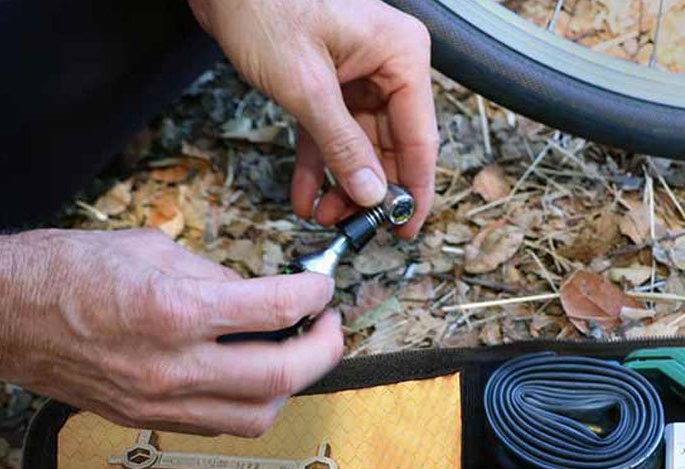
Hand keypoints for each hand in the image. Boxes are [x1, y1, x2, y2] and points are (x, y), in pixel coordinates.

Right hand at [0, 229, 343, 435]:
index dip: (314, 296)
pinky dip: (250, 402)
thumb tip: (260, 294)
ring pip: (257, 416)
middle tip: (328, 326)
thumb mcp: (149, 248)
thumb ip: (213, 276)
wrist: (0, 315)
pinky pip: (220, 424)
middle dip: (323, 350)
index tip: (322, 287)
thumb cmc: (64, 271)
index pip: (275, 310)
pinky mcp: (148, 421)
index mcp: (174, 310)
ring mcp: (160, 403)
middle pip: (281, 377)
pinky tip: (252, 374)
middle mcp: (172, 367)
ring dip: (291, 386)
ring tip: (295, 353)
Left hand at [189, 0, 436, 238]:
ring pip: (358, 146)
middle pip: (389, 146)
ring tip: (324, 218)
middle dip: (368, 192)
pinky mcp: (327, 83)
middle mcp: (386, 65)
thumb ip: (342, 145)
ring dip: (341, 186)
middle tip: (355, 231)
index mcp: (400, 56)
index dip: (414, 190)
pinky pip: (329, 135)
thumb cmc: (265, 6)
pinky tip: (306, 198)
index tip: (407, 229)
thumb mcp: (307, 87)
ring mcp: (356, 75)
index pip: (419, 138)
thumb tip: (371, 192)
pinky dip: (317, 166)